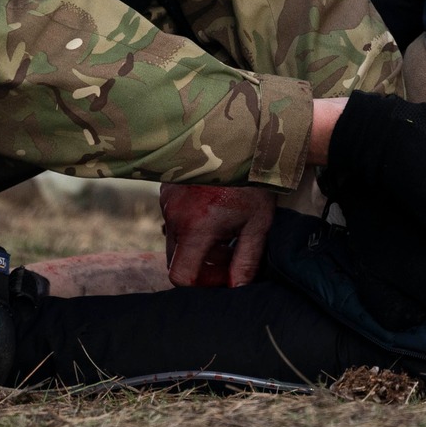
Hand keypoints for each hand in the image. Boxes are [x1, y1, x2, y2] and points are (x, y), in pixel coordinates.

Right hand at [160, 183, 275, 286]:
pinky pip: (174, 218)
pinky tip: (214, 212)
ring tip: (226, 230)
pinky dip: (191, 224)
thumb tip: (238, 288)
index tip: (225, 274)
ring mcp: (168, 200)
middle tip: (231, 252)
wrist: (244, 137)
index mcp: (196, 228)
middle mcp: (174, 215)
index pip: (180, 276)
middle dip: (203, 264)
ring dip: (197, 244)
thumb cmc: (253, 182)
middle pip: (177, 259)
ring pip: (176, 239)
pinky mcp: (168, 188)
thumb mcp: (257, 224)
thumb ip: (246, 261)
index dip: (202, 283)